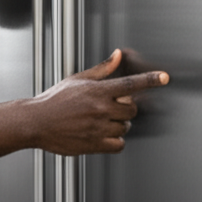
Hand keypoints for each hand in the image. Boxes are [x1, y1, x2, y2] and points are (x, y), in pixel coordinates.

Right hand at [31, 49, 169, 155]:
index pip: (131, 83)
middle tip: (113, 107)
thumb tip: (117, 55)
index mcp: (97, 90)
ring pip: (125, 127)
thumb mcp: (77, 79)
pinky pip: (118, 145)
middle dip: (126, 107)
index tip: (165, 77)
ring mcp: (98, 128)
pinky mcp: (94, 144)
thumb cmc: (54, 100)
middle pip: (132, 109)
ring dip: (120, 124)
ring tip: (104, 121)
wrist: (36, 122)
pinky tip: (105, 134)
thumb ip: (102, 69)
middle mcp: (100, 109)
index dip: (151, 79)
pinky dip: (116, 141)